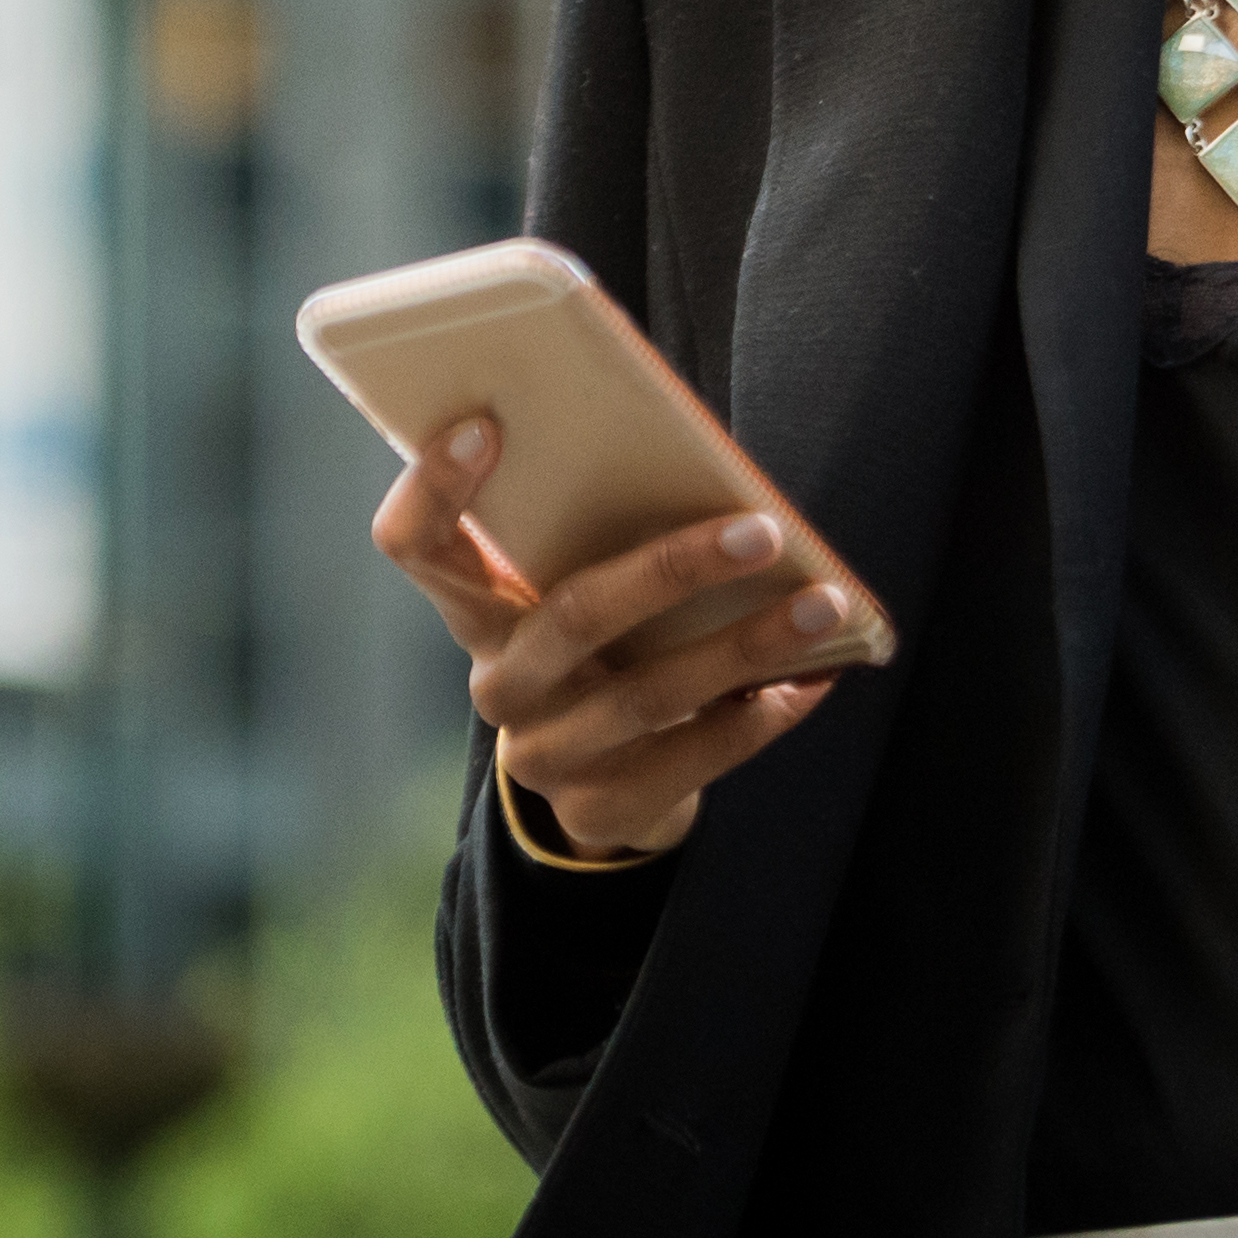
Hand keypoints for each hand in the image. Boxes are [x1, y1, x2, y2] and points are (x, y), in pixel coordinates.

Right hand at [369, 416, 852, 860]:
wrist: (610, 784)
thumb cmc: (612, 647)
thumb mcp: (586, 588)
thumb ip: (604, 534)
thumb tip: (703, 461)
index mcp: (478, 609)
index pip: (414, 545)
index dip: (433, 488)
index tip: (487, 425)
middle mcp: (499, 683)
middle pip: (572, 615)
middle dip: (675, 569)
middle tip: (763, 531)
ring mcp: (543, 756)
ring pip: (648, 694)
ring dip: (746, 646)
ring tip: (823, 605)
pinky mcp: (599, 812)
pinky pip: (690, 760)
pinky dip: (759, 716)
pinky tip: (810, 680)